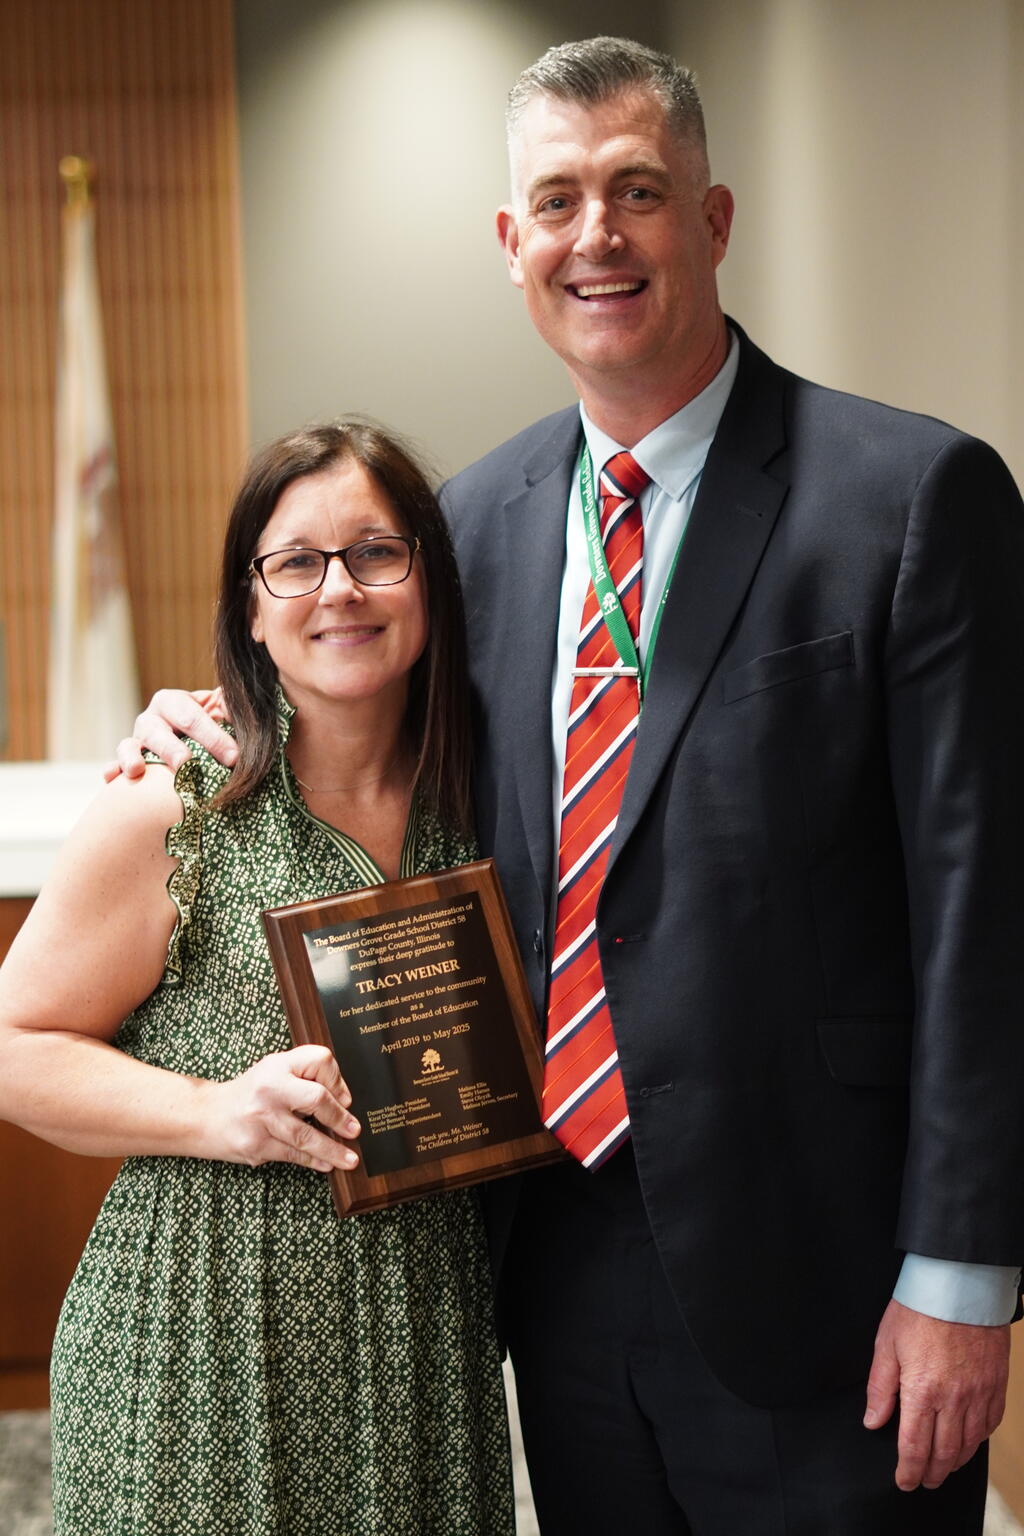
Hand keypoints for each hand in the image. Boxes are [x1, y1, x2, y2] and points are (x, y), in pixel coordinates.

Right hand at [103, 687, 236, 780]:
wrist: (195, 746)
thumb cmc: (212, 729)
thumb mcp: (222, 714)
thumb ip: (230, 710)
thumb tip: (236, 712)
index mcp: (174, 701)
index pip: (192, 717)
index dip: (213, 736)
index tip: (233, 757)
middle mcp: (152, 719)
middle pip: (158, 731)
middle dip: (172, 748)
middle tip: (185, 763)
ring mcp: (136, 741)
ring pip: (130, 746)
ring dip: (132, 757)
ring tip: (136, 770)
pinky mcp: (126, 763)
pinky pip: (114, 766)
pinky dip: (112, 771)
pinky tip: (111, 777)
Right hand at [204, 1044, 360, 1172]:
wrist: (205, 1115)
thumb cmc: (250, 1093)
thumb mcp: (275, 1071)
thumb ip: (305, 1076)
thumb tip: (343, 1100)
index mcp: (278, 1065)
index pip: (319, 1061)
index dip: (337, 1080)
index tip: (346, 1098)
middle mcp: (269, 1088)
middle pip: (315, 1098)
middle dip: (339, 1117)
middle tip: (354, 1130)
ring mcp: (261, 1117)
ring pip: (305, 1136)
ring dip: (332, 1150)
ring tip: (350, 1159)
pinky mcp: (255, 1144)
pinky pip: (292, 1154)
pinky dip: (312, 1161)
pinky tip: (326, 1165)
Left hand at [864, 1298, 1009, 1489]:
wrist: (959, 1283)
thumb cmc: (918, 1309)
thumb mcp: (886, 1344)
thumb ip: (880, 1387)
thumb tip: (873, 1420)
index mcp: (922, 1390)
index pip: (914, 1446)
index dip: (909, 1471)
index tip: (904, 1481)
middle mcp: (954, 1398)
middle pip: (944, 1452)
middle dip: (932, 1473)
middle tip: (924, 1481)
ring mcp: (979, 1393)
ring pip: (970, 1443)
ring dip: (955, 1462)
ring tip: (944, 1467)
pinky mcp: (996, 1383)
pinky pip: (990, 1423)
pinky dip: (978, 1439)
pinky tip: (969, 1441)